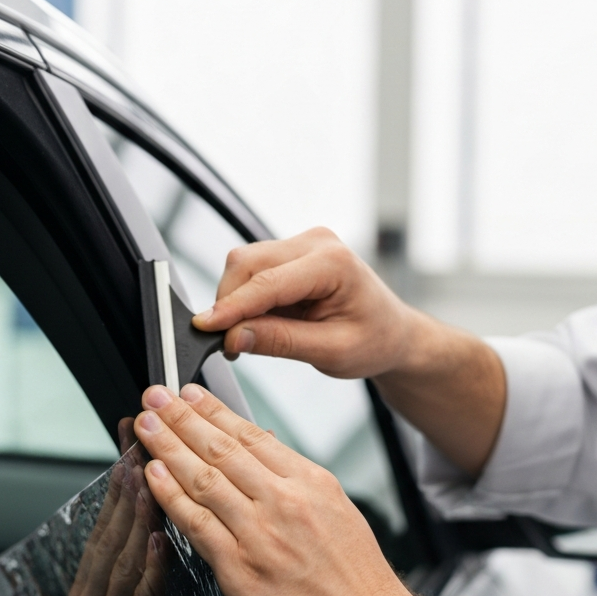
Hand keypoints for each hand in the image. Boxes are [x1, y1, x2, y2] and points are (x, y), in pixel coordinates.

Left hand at [133, 383, 412, 595]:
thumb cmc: (358, 579)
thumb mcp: (337, 508)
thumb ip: (297, 478)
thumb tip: (265, 448)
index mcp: (309, 482)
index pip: (251, 434)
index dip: (214, 410)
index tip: (190, 394)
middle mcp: (284, 501)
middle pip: (221, 448)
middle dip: (182, 417)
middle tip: (155, 396)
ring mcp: (260, 534)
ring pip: (203, 479)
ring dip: (168, 448)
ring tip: (146, 426)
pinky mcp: (240, 570)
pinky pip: (197, 525)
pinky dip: (171, 497)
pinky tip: (153, 477)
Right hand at [191, 227, 506, 477]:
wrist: (392, 332)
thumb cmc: (374, 340)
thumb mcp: (333, 352)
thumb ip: (282, 342)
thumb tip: (234, 337)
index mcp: (333, 263)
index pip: (268, 282)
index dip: (232, 306)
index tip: (204, 327)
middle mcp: (316, 243)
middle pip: (247, 263)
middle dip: (229, 303)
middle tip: (231, 346)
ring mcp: (303, 243)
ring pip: (244, 264)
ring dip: (237, 301)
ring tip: (254, 337)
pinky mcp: (291, 252)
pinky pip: (253, 270)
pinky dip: (247, 298)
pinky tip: (261, 322)